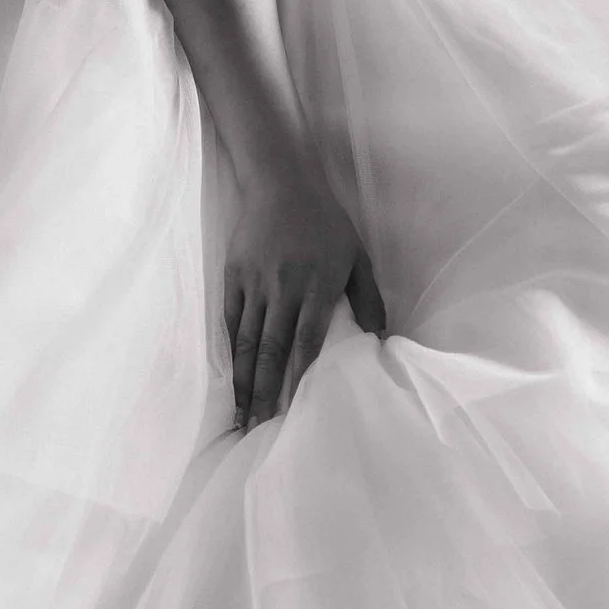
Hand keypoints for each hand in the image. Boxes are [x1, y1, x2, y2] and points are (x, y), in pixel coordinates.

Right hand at [224, 163, 385, 429]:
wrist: (281, 181)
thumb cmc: (325, 220)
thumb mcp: (357, 254)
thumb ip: (367, 297)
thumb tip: (378, 337)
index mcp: (316, 286)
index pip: (305, 342)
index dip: (297, 378)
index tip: (292, 411)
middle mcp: (284, 289)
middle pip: (272, 350)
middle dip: (265, 392)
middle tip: (258, 427)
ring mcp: (255, 283)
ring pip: (247, 341)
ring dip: (244, 380)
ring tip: (240, 413)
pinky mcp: (234, 276)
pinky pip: (229, 321)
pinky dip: (230, 351)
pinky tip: (229, 376)